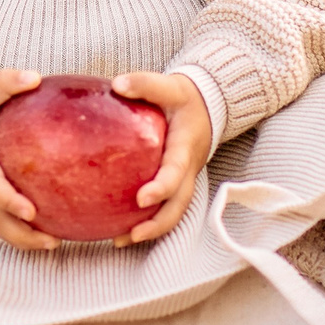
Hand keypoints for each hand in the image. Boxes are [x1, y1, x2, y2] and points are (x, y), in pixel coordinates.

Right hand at [0, 69, 56, 250]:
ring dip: (24, 240)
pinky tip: (48, 233)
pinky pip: (2, 223)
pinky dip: (21, 233)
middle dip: (22, 233)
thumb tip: (35, 78)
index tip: (32, 211)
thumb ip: (6, 83)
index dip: (9, 200)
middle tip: (53, 240)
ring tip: (54, 243)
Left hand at [109, 72, 214, 246]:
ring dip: (151, 230)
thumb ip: (145, 84)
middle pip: (178, 205)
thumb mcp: (169, 86)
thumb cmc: (185, 98)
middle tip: (132, 234)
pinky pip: (165, 208)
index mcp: (184, 148)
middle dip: (157, 224)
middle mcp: (187, 170)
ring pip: (173, 213)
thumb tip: (117, 84)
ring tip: (120, 240)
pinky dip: (148, 222)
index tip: (141, 198)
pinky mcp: (175, 184)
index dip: (162, 187)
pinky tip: (120, 230)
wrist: (208, 106)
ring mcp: (183, 181)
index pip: (175, 172)